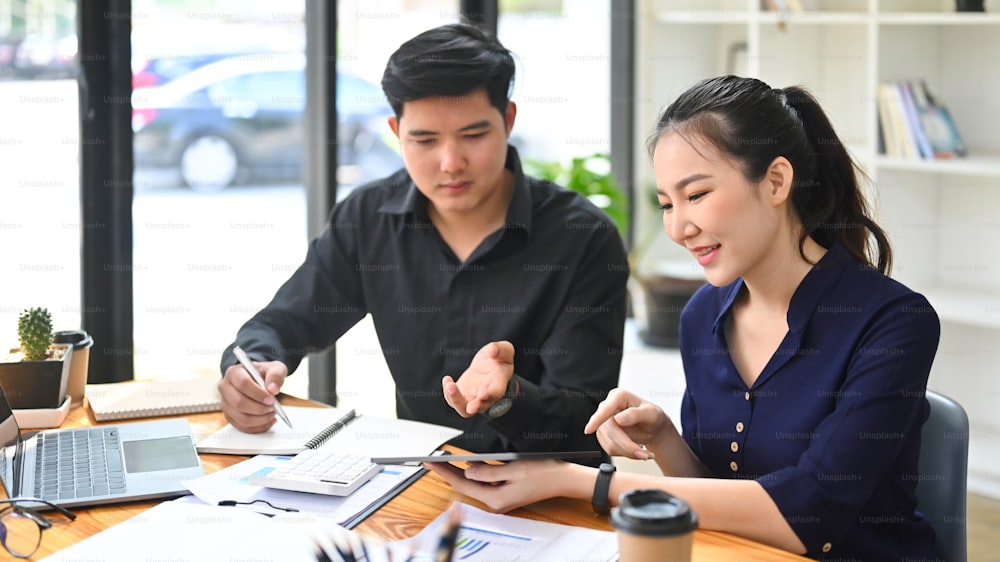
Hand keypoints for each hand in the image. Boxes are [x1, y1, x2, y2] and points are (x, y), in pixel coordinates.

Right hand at [219, 359, 288, 432]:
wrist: (258, 380)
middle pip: (239, 403)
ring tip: (272, 413)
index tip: (271, 399)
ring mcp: (226, 403)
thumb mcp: (274, 368)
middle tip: (273, 407)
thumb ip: (276, 375)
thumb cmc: (264, 374)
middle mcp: (226, 388)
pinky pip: (243, 427)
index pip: (242, 384)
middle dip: (259, 408)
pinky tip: (268, 420)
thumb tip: (273, 389)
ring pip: (241, 418)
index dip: (258, 393)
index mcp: (234, 372)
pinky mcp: (230, 416)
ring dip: (260, 419)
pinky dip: (258, 427)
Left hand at [423, 459, 574, 512]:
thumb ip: (488, 472)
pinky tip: (468, 464)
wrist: (562, 480)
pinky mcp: (504, 494)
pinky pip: (485, 483)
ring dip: (460, 472)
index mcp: (496, 498)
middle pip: (465, 485)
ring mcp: (500, 499)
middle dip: (447, 472)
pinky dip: (475, 473)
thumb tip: (468, 472)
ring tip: (444, 461)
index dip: (444, 472)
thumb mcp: (513, 468)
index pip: (462, 484)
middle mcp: (496, 502)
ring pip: (474, 484)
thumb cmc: (542, 472)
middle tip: (430, 460)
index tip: (430, 462)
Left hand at [442, 341, 514, 417]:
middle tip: (470, 407)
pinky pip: (453, 399)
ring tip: (449, 385)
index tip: (483, 395)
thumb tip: (492, 350)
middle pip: (480, 407)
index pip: (496, 392)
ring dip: (456, 400)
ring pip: (463, 408)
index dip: (490, 395)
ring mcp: (473, 397)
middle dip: (474, 407)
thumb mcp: (504, 350)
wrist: (489, 365)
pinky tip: (447, 380)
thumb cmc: (499, 359)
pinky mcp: (461, 394)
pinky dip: (448, 393)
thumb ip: (500, 349)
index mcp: (499, 383)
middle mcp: (486, 395)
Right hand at [584, 388, 670, 460]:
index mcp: (618, 397)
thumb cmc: (653, 417)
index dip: (596, 419)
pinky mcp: (604, 436)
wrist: (653, 429)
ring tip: (643, 452)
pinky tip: (635, 449)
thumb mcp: (651, 413)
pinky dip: (625, 453)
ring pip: (609, 443)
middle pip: (610, 431)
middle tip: (644, 455)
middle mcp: (608, 408)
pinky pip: (610, 450)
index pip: (605, 409)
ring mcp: (604, 423)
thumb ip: (636, 414)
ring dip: (628, 452)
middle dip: (627, 446)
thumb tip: (618, 419)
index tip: (589, 430)